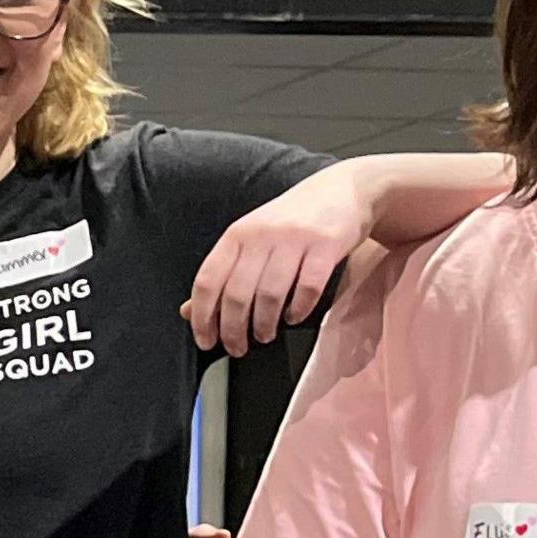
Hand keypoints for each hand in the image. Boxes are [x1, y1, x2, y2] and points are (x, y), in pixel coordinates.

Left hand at [187, 168, 368, 354]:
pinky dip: (298, 309)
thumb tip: (190, 311)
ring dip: (264, 324)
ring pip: (270, 294)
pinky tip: (293, 316)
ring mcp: (294, 239)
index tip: (206, 340)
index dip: (203, 317)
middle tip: (237, 348)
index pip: (208, 281)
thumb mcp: (250, 239)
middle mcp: (261, 236)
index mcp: (236, 235)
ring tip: (265, 335)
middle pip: (237, 294)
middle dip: (233, 330)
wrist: (346, 190)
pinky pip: (308, 287)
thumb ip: (223, 273)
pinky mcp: (325, 246)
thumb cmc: (292, 221)